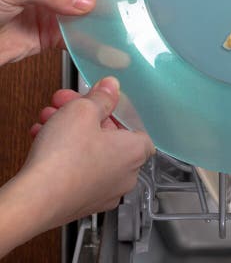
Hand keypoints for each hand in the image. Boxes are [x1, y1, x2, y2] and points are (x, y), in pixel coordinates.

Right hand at [0, 77, 154, 255]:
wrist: (32, 200)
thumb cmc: (64, 158)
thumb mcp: (84, 111)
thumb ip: (102, 96)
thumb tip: (111, 88)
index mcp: (135, 152)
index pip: (136, 126)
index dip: (116, 111)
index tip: (99, 100)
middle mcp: (124, 176)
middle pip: (108, 136)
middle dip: (84, 116)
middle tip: (66, 103)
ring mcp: (102, 193)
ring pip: (88, 152)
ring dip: (69, 131)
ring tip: (48, 118)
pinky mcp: (79, 204)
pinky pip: (75, 171)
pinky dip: (62, 154)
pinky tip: (41, 138)